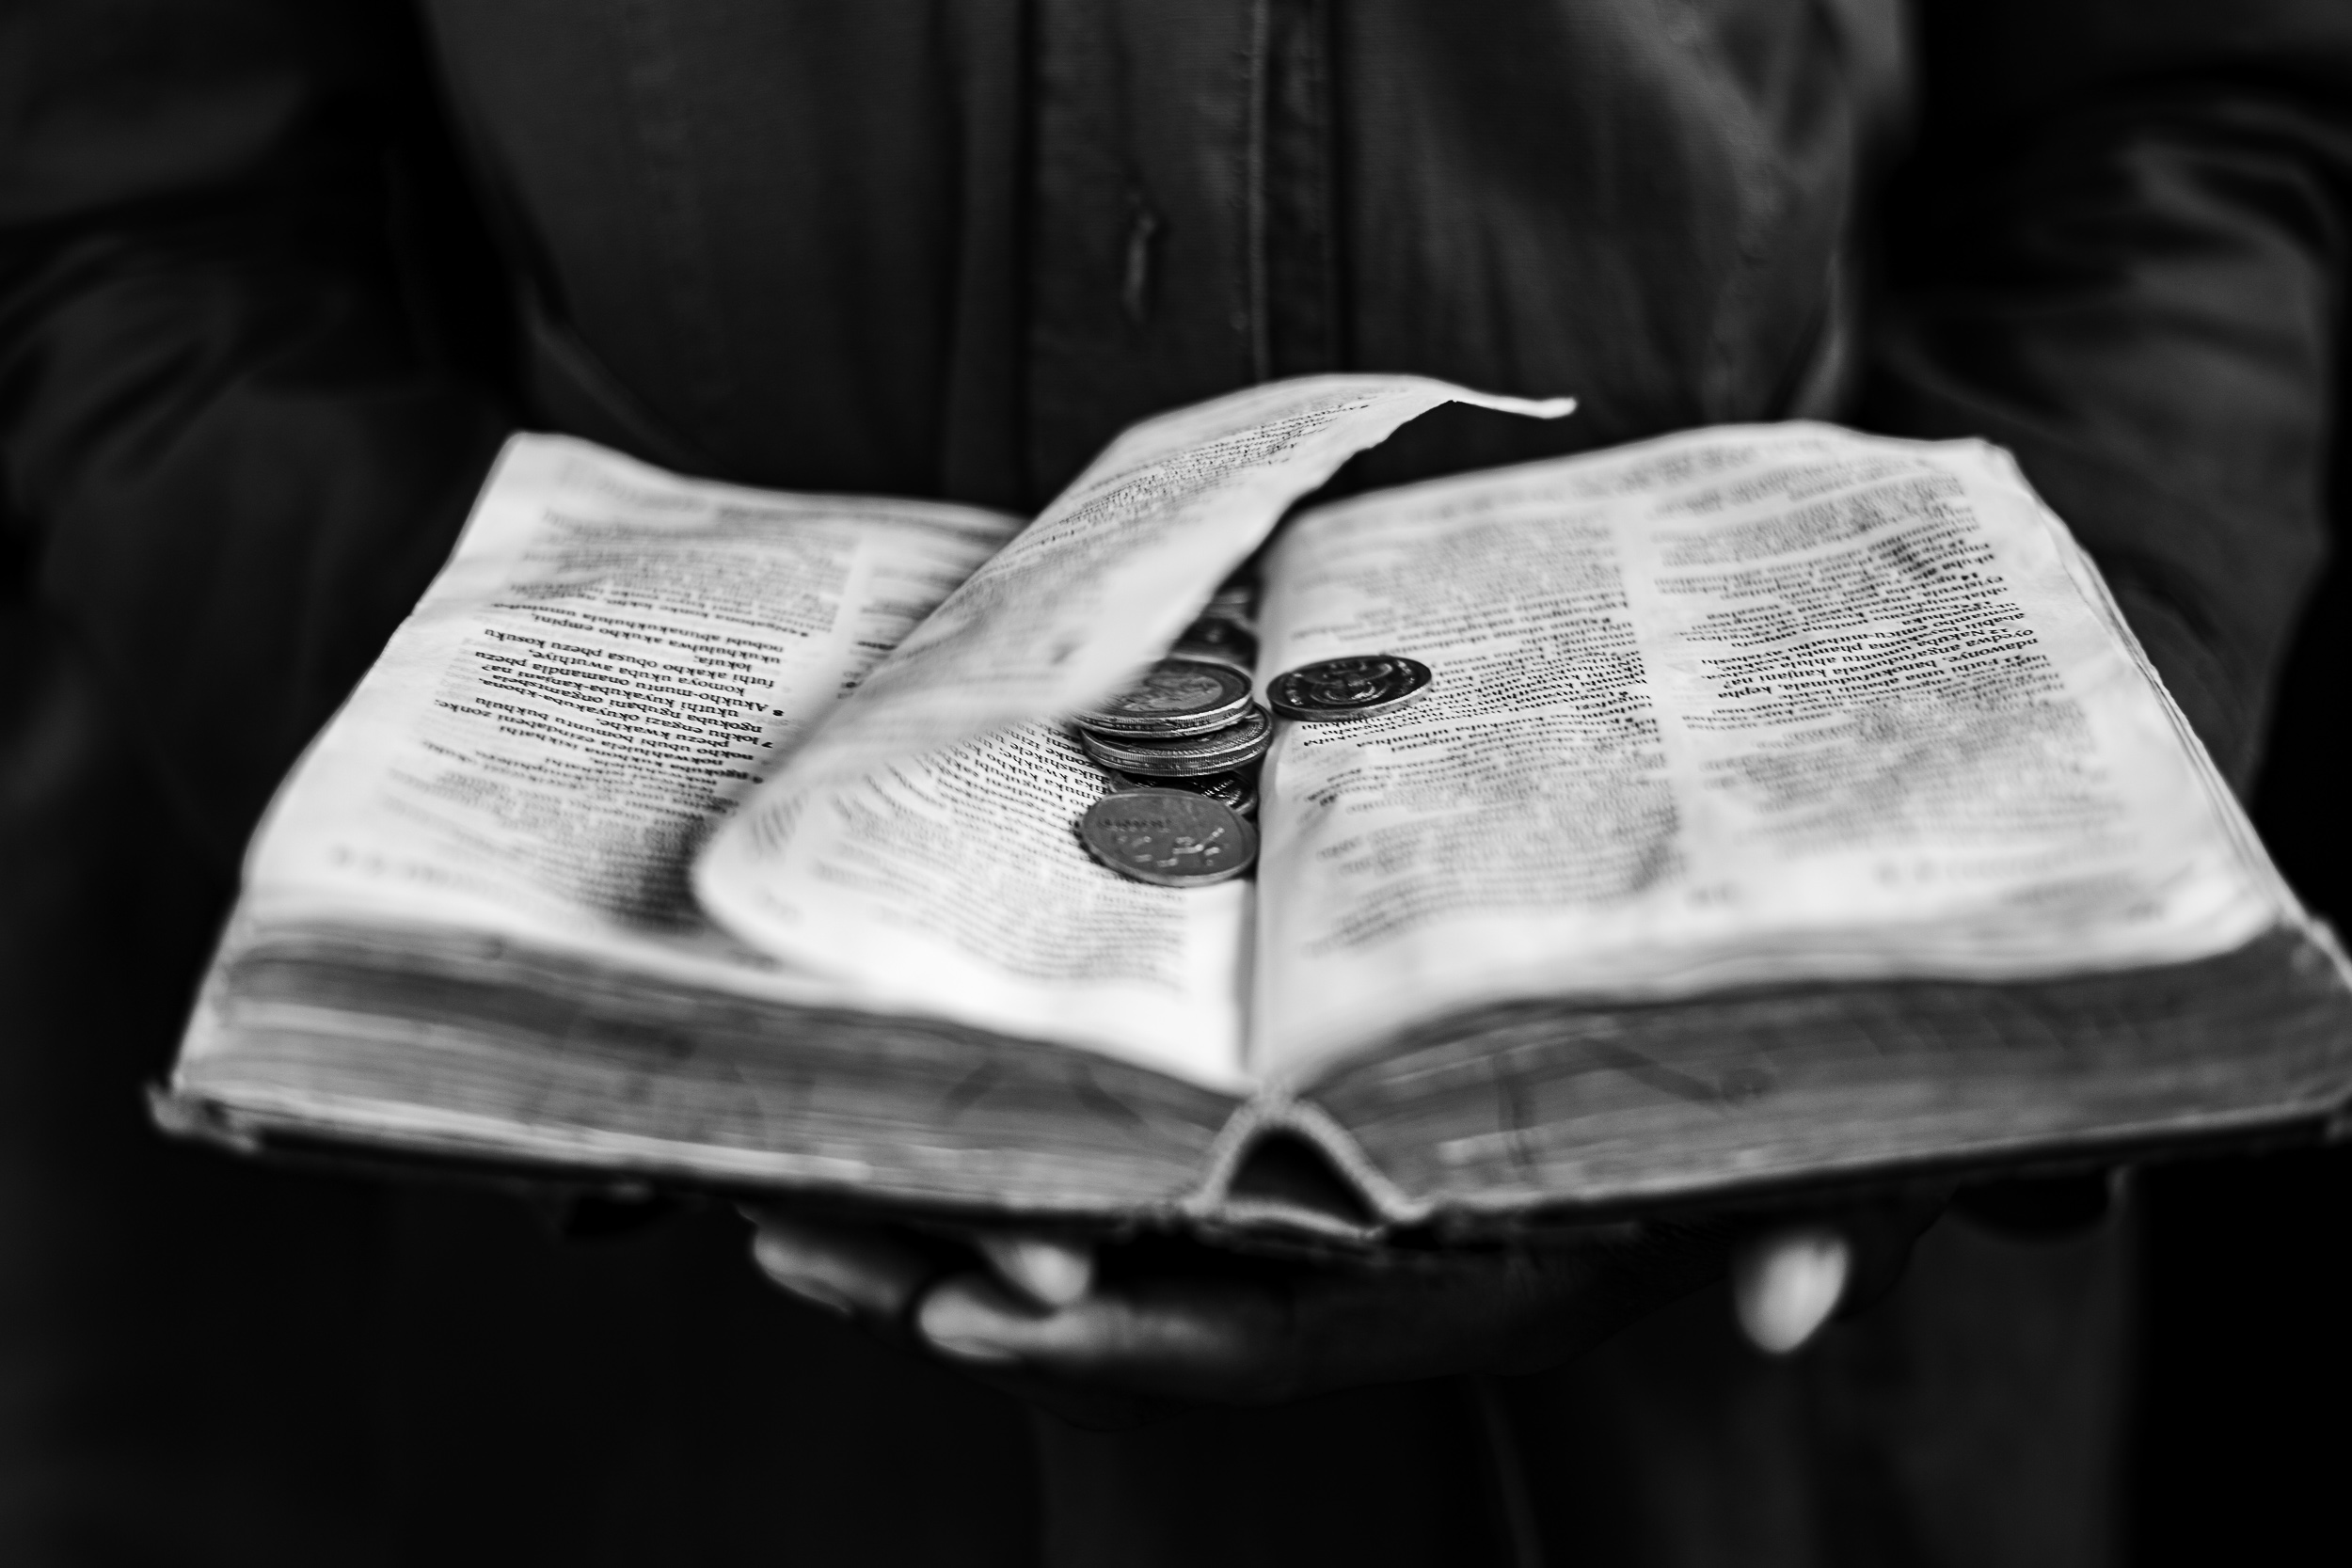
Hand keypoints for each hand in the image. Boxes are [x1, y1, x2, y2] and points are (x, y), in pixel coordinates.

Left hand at [744, 1191, 1939, 1426]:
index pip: (1276, 1336)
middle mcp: (1361, 1268)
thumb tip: (1787, 1315)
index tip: (973, 1319)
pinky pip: (1113, 1167)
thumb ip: (1812, 1223)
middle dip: (967, 1281)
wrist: (1709, 1048)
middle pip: (1137, 1304)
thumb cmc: (1753, 1110)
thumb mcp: (1806, 1164)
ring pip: (1097, 1242)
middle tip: (795, 1238)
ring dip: (934, 1231)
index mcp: (1465, 1283)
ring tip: (770, 1201)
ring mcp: (1302, 1211)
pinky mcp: (1265, 1134)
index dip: (1126, 1342)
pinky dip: (997, 1157)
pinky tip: (891, 1121)